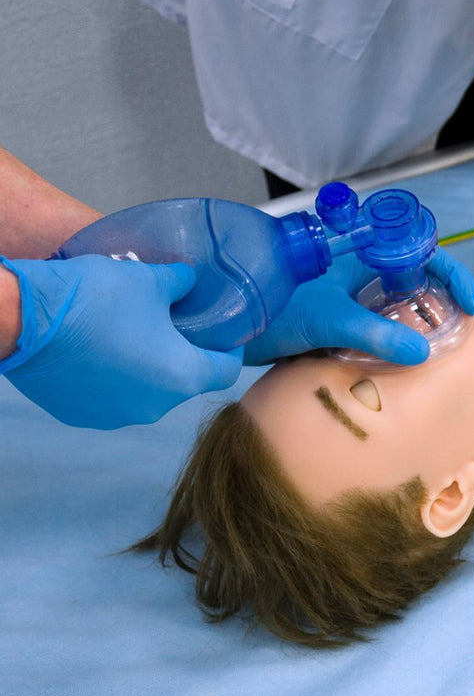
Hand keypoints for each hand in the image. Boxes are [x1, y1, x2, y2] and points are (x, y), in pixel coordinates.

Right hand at [0, 256, 242, 427]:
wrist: (22, 321)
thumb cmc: (95, 300)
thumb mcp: (149, 279)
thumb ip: (181, 282)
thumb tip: (190, 278)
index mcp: (182, 378)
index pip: (225, 370)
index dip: (229, 349)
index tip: (224, 332)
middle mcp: (154, 407)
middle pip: (185, 381)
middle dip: (183, 354)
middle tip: (174, 325)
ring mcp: (115, 416)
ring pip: (146, 391)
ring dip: (146, 368)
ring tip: (132, 335)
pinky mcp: (81, 415)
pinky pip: (111, 396)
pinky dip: (113, 377)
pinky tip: (100, 350)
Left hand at [242, 248, 473, 365]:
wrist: (224, 327)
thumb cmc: (271, 310)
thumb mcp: (328, 320)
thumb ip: (373, 334)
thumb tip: (421, 353)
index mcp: (360, 250)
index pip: (420, 250)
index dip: (451, 273)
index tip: (467, 305)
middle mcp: (361, 266)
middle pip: (420, 272)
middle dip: (451, 294)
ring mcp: (353, 291)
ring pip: (405, 297)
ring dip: (432, 315)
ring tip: (461, 339)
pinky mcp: (346, 316)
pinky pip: (387, 320)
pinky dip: (408, 333)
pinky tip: (423, 352)